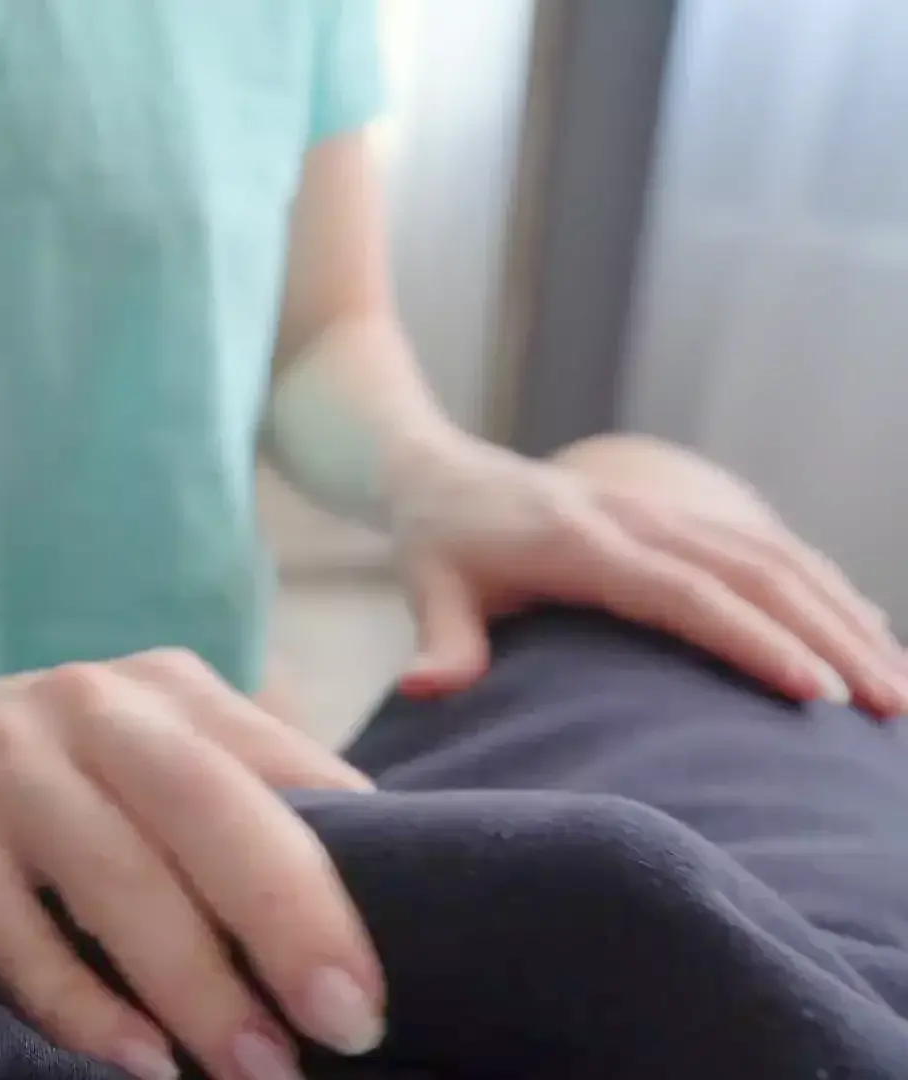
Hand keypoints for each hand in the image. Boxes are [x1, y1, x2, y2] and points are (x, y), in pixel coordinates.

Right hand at [0, 650, 383, 1079]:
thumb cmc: (57, 772)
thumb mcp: (151, 752)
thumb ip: (247, 800)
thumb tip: (387, 901)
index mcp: (167, 690)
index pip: (277, 773)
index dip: (342, 874)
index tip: (385, 976)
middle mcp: (89, 708)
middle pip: (205, 808)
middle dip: (287, 919)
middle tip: (351, 1025)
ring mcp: (3, 763)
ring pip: (115, 876)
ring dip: (195, 985)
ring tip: (259, 1070)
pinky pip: (14, 933)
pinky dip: (80, 1005)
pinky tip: (139, 1061)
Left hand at [388, 434, 907, 715]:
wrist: (438, 468)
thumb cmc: (438, 541)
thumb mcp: (429, 585)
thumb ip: (441, 639)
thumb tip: (425, 690)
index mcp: (583, 542)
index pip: (686, 594)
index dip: (754, 640)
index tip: (815, 691)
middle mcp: (638, 520)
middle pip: (756, 575)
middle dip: (831, 637)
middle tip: (889, 705)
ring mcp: (664, 513)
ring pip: (776, 557)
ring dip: (843, 615)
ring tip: (897, 684)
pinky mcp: (678, 517)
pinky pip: (766, 547)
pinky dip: (823, 586)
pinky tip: (868, 630)